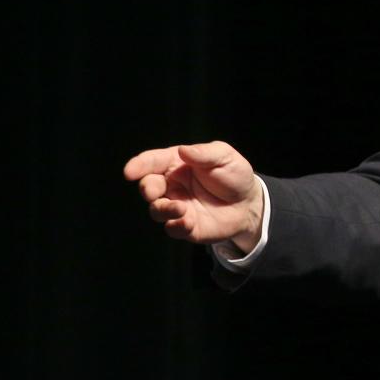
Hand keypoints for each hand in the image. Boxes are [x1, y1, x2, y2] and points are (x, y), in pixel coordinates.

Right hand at [124, 141, 263, 253]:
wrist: (249, 203)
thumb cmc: (234, 175)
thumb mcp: (225, 156)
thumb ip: (205, 153)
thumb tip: (183, 150)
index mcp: (176, 163)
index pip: (152, 162)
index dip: (139, 165)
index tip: (130, 171)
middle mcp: (172, 185)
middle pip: (148, 186)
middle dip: (147, 188)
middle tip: (152, 192)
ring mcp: (177, 206)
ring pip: (156, 210)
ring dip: (162, 209)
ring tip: (180, 208)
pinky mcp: (185, 226)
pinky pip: (173, 228)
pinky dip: (176, 226)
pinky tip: (188, 222)